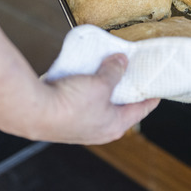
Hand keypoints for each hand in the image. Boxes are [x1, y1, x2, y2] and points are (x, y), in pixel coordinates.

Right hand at [0, 20, 158, 146]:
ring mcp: (81, 126)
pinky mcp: (64, 118)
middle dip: (125, 88)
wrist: (32, 111)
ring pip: (99, 103)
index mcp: (115, 126)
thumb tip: (121, 61)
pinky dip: (85, 88)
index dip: (151, 96)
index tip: (158, 86)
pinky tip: (83, 74)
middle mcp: (100, 130)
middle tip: (131, 71)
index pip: (142, 110)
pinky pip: (81, 100)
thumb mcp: (100, 83)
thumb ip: (114, 71)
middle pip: (120, 106)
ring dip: (103, 87)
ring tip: (106, 68)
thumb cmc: (69, 104)